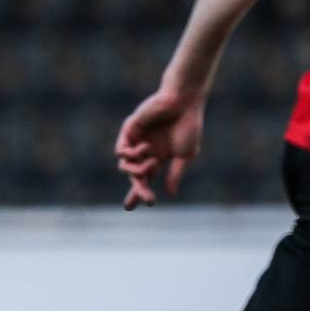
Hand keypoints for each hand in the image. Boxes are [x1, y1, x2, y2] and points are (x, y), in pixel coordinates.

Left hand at [115, 88, 204, 209]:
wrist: (183, 103)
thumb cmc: (188, 126)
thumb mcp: (185, 156)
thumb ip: (175, 174)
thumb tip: (170, 194)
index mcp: (158, 158)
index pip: (146, 180)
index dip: (140, 194)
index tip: (135, 207)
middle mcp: (145, 152)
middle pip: (134, 177)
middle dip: (138, 190)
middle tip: (146, 200)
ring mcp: (136, 141)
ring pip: (125, 167)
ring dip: (138, 171)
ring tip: (152, 165)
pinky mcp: (130, 130)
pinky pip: (121, 151)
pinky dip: (132, 154)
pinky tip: (146, 148)